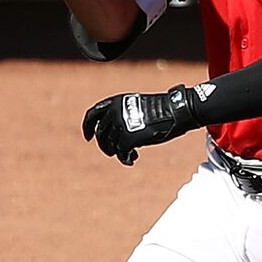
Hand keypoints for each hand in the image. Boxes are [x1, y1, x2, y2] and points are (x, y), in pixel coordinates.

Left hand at [82, 86, 199, 164]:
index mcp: (115, 101)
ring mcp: (120, 124)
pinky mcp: (128, 137)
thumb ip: (122, 116)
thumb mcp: (136, 106)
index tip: (88, 137)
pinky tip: (132, 160)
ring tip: (130, 155)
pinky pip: (121, 152)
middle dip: (105, 146)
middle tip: (112, 153)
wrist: (175, 111)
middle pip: (100, 134)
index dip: (87, 127)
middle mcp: (114, 112)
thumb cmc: (162, 109)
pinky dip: (125, 158)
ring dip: (118, 153)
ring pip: (111, 145)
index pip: (93, 114)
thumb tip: (113, 136)